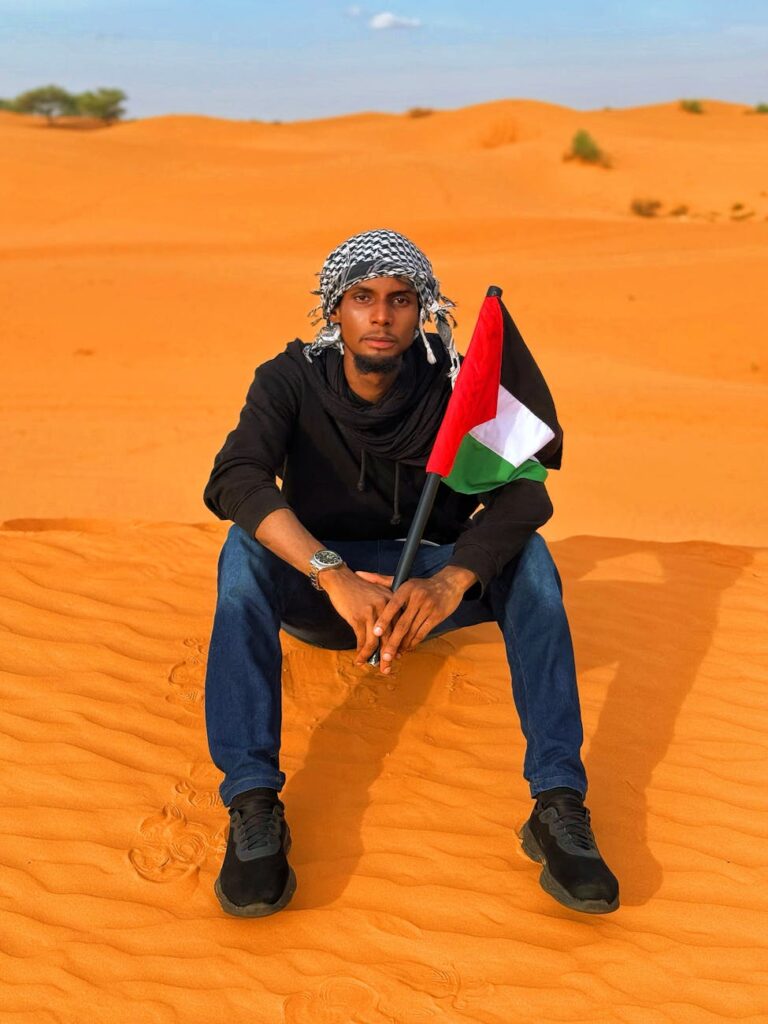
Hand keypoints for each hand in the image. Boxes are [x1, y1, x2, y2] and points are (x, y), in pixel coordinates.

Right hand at [319, 567, 397, 667]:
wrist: (341, 579)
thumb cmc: (359, 588)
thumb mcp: (378, 593)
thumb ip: (387, 610)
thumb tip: (388, 633)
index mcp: (392, 601)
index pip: (399, 626)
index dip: (398, 644)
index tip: (398, 656)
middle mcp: (384, 607)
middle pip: (390, 636)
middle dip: (389, 656)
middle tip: (388, 668)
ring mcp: (371, 613)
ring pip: (375, 641)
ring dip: (374, 657)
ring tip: (374, 668)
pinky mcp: (357, 617)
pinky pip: (361, 640)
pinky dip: (361, 652)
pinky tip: (360, 658)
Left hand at [354, 567, 472, 672]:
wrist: (450, 583)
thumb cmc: (421, 585)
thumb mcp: (402, 580)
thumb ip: (380, 580)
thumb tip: (359, 573)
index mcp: (406, 588)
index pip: (393, 605)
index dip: (384, 620)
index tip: (375, 632)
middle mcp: (417, 598)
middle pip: (402, 624)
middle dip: (392, 642)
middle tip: (384, 656)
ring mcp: (428, 607)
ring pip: (412, 631)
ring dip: (403, 645)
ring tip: (393, 655)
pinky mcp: (437, 616)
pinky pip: (423, 633)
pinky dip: (414, 642)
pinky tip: (406, 648)